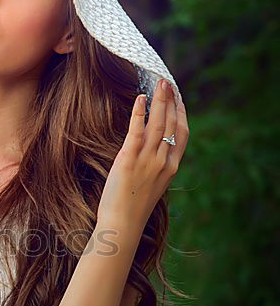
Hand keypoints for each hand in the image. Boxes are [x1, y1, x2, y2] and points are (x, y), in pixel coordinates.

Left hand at [97, 79, 188, 232]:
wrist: (123, 224)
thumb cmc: (133, 207)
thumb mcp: (152, 184)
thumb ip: (156, 165)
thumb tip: (151, 149)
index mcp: (171, 168)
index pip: (183, 134)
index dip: (182, 113)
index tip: (178, 98)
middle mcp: (163, 161)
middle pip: (173, 124)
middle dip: (172, 101)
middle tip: (167, 82)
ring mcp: (148, 160)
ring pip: (158, 124)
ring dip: (160, 101)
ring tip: (159, 84)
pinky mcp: (129, 159)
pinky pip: (137, 131)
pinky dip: (139, 113)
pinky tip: (140, 98)